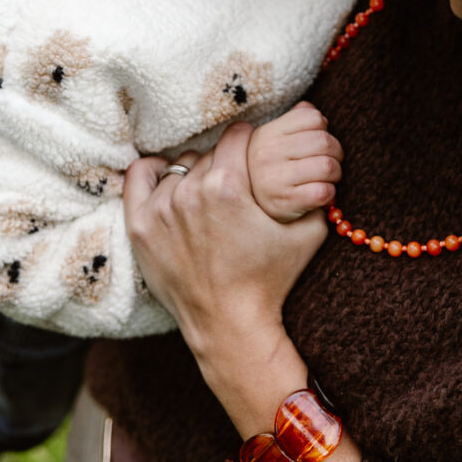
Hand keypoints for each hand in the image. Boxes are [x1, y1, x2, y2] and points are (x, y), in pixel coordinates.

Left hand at [123, 121, 327, 359]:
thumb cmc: (270, 280)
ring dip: (196, 173)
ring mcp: (161, 209)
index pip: (237, 135)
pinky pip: (141, 176)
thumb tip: (321, 168)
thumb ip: (316, 194)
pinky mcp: (140, 225)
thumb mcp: (308, 234)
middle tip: (236, 183)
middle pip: (210, 152)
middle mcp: (191, 192)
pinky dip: (155, 173)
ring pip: (181, 166)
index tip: (252, 151)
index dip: (249, 140)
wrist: (230, 326)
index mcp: (228, 186)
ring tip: (208, 195)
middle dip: (226, 162)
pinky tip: (169, 182)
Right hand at [247, 102, 342, 221]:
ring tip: (327, 178)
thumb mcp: (273, 141)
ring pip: (327, 166)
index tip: (319, 143)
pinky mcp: (285, 202)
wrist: (253, 210)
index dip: (323, 129)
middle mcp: (267, 154)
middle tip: (331, 162)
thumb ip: (294, 121)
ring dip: (335, 174)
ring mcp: (274, 179)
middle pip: (324, 141)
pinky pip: (323, 191)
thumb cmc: (272, 170)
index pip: (312, 117)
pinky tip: (321, 194)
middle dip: (336, 153)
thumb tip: (313, 111)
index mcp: (267, 133)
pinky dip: (330, 193)